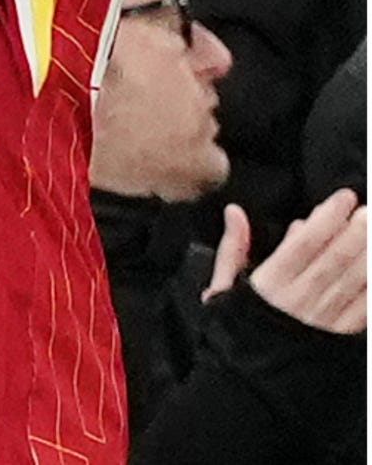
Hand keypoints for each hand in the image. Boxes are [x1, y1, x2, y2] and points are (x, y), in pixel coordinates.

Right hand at [204, 191, 367, 333]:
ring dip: (369, 256)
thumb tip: (235, 212)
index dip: (327, 218)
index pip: (305, 244)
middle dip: (356, 232)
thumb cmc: (235, 331)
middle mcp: (301, 300)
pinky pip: (365, 311)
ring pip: (355, 282)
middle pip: (335, 260)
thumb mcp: (223, 288)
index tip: (344, 198)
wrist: (246, 382)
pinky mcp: (340, 339)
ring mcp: (324, 320)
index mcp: (271, 284)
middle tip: (369, 210)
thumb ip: (234, 248)